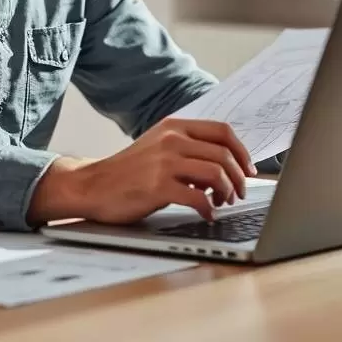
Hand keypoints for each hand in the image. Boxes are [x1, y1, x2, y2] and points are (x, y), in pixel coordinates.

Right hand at [28, 119, 255, 224]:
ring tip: (222, 203)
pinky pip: (197, 197)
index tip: (249, 170)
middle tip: (238, 193)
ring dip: (227, 192)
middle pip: (224, 153)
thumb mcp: (159, 148)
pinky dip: (209, 209)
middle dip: (239, 177)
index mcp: (174, 127)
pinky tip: (207, 214)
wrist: (92, 185)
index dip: (242, 152)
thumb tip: (225, 166)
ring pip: (216, 173)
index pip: (223, 131)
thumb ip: (188, 150)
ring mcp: (164, 162)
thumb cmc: (128, 172)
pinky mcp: (157, 187)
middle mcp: (171, 139)